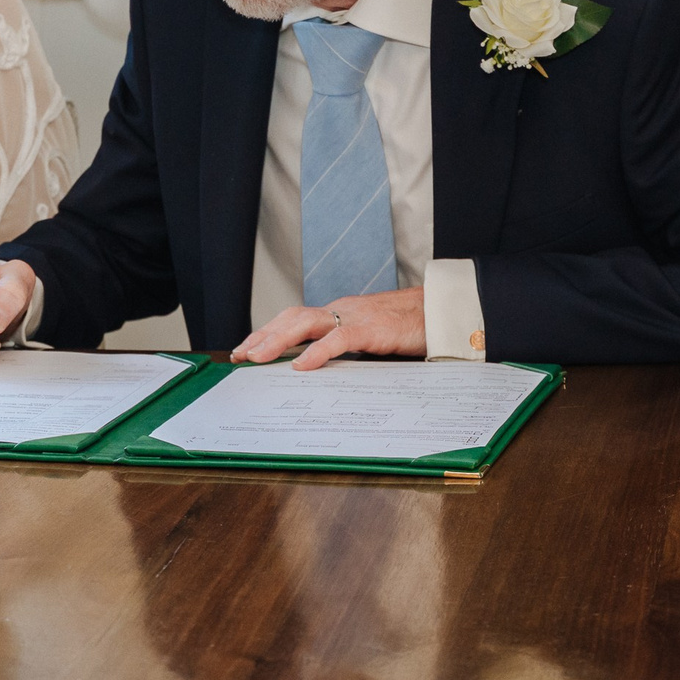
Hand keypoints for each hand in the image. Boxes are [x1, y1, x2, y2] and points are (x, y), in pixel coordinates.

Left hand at [233, 286, 425, 369]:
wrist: (439, 310)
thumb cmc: (407, 326)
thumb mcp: (370, 338)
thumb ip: (346, 347)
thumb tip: (319, 369)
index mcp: (338, 314)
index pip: (294, 319)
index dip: (268, 332)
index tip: (246, 349)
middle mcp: (340, 311)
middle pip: (292, 317)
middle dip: (263, 336)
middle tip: (240, 355)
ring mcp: (354, 317)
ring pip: (306, 322)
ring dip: (278, 340)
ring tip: (257, 356)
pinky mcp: (372, 328)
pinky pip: (339, 338)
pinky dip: (317, 351)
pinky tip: (301, 365)